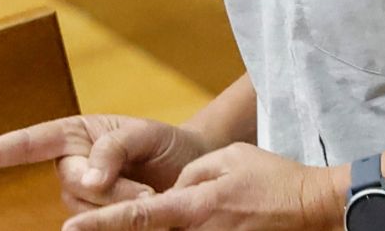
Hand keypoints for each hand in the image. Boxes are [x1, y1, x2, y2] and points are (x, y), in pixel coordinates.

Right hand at [0, 114, 215, 212]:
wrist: (193, 172)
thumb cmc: (164, 145)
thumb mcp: (143, 134)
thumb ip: (112, 148)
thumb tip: (87, 178)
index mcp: (72, 135)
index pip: (27, 143)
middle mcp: (69, 166)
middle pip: (72, 183)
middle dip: (110, 188)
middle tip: (147, 189)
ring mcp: (81, 199)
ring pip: (86, 212)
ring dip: (121, 207)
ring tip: (151, 195)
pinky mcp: (96, 222)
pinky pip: (98, 226)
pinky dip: (122, 222)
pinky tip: (144, 209)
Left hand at [61, 142, 345, 230]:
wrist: (315, 207)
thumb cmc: (272, 179)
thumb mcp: (227, 160)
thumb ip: (190, 176)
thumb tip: (169, 192)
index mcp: (193, 207)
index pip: (136, 217)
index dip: (100, 225)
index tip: (69, 230)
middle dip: (114, 230)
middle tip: (83, 228)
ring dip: (146, 227)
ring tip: (156, 209)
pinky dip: (176, 228)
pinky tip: (189, 214)